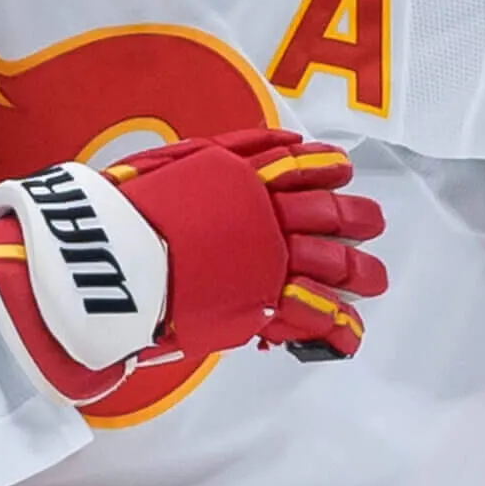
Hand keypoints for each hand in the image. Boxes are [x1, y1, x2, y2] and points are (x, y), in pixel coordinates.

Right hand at [0, 128, 386, 403]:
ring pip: (334, 265)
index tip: (342, 170)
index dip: (326, 167)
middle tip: (372, 223)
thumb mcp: (170, 164)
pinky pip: (314, 316)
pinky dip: (338, 326)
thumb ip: (215, 159)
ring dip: (360, 272)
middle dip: (356, 218)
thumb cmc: (125, 212)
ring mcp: (269, 261)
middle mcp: (265, 216)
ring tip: (375, 281)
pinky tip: (353, 334)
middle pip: (328, 214)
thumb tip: (263, 151)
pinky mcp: (263, 304)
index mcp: (243, 179)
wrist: (108, 259)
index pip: (300, 166)